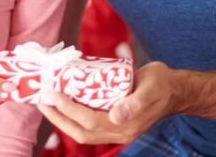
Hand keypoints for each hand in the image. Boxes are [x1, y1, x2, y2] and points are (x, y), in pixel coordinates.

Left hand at [38, 61, 175, 144]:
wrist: (174, 90)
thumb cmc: (161, 85)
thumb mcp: (151, 87)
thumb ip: (136, 102)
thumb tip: (116, 116)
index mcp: (127, 125)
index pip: (90, 121)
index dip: (68, 109)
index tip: (52, 94)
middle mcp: (119, 132)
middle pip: (81, 131)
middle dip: (58, 117)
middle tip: (41, 100)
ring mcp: (116, 129)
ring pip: (83, 131)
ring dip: (62, 119)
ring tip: (46, 103)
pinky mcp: (113, 123)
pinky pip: (88, 125)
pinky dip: (72, 117)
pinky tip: (61, 104)